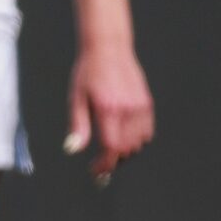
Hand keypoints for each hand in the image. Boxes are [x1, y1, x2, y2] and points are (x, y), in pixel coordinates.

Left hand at [62, 40, 153, 183]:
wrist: (109, 49)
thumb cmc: (87, 73)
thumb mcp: (76, 98)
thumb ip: (77, 126)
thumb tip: (73, 150)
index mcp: (108, 109)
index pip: (112, 147)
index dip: (105, 164)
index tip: (96, 171)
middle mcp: (128, 110)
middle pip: (126, 149)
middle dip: (113, 159)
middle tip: (99, 162)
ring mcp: (140, 106)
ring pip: (139, 143)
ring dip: (125, 151)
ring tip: (110, 150)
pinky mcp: (147, 103)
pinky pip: (147, 131)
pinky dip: (137, 140)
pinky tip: (123, 137)